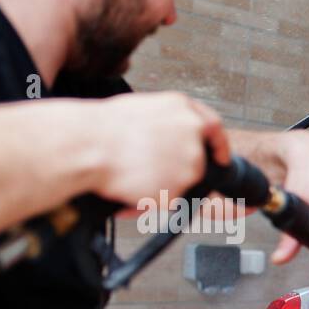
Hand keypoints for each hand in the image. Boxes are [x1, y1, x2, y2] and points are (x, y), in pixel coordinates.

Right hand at [92, 92, 229, 204]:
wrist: (87, 146)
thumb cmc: (103, 127)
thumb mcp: (143, 109)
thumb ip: (168, 123)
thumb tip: (175, 137)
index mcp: (184, 109)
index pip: (214, 127)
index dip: (219, 145)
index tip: (220, 157)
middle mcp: (193, 135)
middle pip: (197, 161)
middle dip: (178, 168)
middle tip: (149, 167)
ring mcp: (190, 164)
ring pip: (181, 182)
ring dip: (161, 182)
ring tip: (131, 172)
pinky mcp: (179, 190)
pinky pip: (167, 200)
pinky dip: (151, 198)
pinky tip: (131, 183)